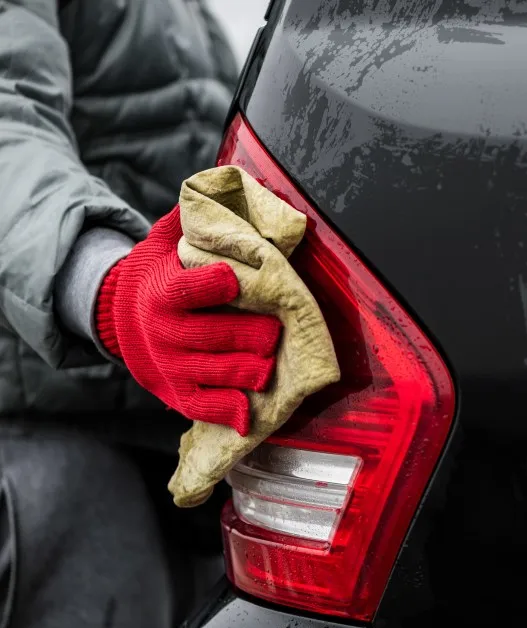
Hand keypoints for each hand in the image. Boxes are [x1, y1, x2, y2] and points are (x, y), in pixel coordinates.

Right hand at [96, 205, 281, 434]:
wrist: (119, 317)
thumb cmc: (160, 274)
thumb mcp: (164, 242)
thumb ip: (191, 220)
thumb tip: (223, 184)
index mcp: (164, 292)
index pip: (190, 290)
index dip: (215, 285)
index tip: (235, 280)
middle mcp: (165, 332)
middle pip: (213, 336)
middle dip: (250, 334)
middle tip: (276, 330)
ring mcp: (171, 365)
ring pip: (215, 372)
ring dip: (248, 371)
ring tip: (271, 363)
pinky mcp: (175, 393)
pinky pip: (203, 407)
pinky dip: (227, 412)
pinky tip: (250, 413)